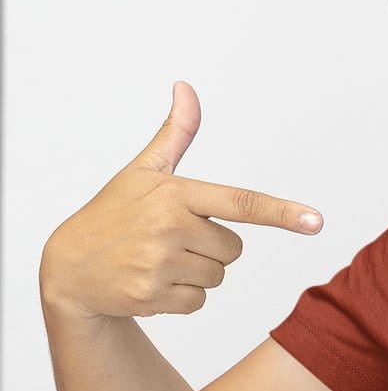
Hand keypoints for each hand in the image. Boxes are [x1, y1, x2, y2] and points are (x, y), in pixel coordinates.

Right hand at [39, 80, 324, 320]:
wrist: (69, 267)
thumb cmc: (113, 214)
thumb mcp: (143, 171)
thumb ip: (175, 134)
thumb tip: (187, 88)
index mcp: (174, 193)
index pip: (240, 202)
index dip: (282, 212)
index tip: (315, 222)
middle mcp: (169, 227)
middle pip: (234, 249)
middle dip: (210, 247)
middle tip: (170, 240)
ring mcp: (160, 264)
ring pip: (218, 277)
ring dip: (196, 274)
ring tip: (157, 260)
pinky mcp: (153, 297)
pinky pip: (199, 302)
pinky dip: (181, 298)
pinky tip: (151, 282)